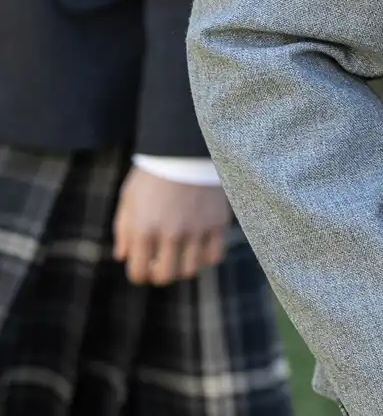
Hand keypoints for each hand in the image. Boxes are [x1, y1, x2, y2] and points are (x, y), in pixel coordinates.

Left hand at [111, 167, 232, 285]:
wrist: (185, 150)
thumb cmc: (152, 175)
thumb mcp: (128, 200)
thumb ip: (123, 231)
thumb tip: (123, 257)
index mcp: (142, 229)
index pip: (138, 273)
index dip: (139, 274)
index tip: (144, 266)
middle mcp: (169, 233)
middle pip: (165, 276)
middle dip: (160, 274)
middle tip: (162, 262)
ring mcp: (195, 229)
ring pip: (190, 270)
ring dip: (183, 266)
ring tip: (182, 253)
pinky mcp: (216, 223)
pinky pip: (214, 256)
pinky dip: (206, 257)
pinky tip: (200, 246)